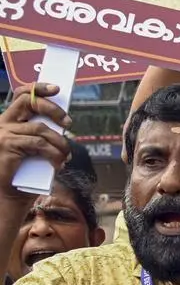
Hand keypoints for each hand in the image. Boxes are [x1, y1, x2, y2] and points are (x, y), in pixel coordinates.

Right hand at [0, 84, 71, 207]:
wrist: (7, 196)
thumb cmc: (24, 174)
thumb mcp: (33, 149)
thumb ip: (41, 134)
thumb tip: (63, 125)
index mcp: (8, 121)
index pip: (21, 96)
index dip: (38, 88)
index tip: (57, 88)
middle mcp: (2, 124)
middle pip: (29, 102)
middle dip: (53, 109)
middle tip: (69, 123)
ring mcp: (3, 134)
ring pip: (40, 129)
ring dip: (59, 143)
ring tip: (66, 156)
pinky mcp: (7, 146)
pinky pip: (39, 144)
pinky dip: (54, 153)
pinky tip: (58, 163)